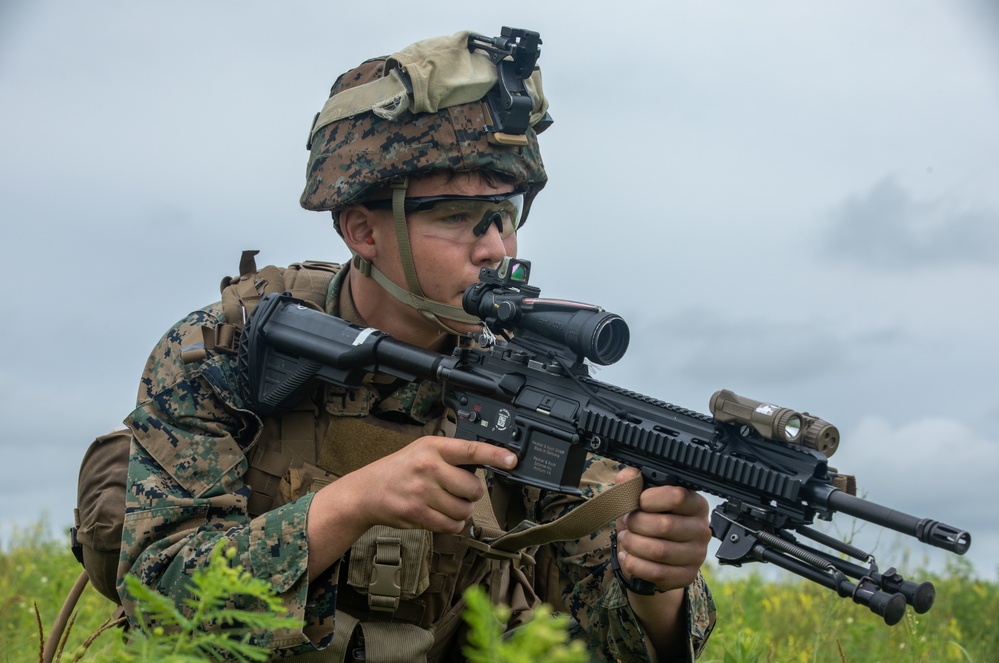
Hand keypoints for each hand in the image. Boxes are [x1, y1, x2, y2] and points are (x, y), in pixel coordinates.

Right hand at [346, 435, 517, 533]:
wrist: (367, 491)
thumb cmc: (400, 469)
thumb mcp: (423, 450)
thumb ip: (451, 455)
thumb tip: (486, 463)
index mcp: (433, 447)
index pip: (471, 449)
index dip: (495, 455)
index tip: (512, 460)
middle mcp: (429, 468)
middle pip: (474, 487)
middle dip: (472, 493)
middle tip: (459, 490)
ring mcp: (423, 492)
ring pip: (465, 509)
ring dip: (462, 510)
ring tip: (447, 503)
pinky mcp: (418, 514)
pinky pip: (452, 525)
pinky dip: (452, 524)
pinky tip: (441, 515)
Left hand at [613, 466, 710, 593]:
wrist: (652, 556)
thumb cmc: (648, 522)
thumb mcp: (639, 499)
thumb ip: (632, 482)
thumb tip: (627, 475)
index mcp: (695, 504)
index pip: (677, 496)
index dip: (650, 499)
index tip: (638, 502)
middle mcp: (701, 529)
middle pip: (665, 525)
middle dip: (636, 524)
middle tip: (627, 523)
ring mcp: (697, 555)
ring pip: (659, 551)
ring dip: (633, 544)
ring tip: (626, 539)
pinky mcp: (687, 576)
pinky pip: (657, 573)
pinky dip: (635, 564)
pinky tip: (628, 556)